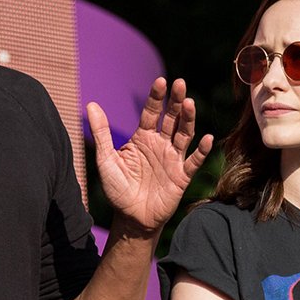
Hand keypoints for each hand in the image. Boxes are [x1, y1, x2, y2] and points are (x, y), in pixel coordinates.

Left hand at [86, 78, 213, 232]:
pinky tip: (208, 138)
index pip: (151, 112)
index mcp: (143, 138)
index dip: (156, 97)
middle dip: (176, 101)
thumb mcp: (106, 160)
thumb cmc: (118, 189)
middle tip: (180, 84)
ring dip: (188, 119)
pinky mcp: (182, 176)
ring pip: (184, 134)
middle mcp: (160, 144)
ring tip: (190, 103)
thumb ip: (102, 133)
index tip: (161, 81)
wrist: (131, 218)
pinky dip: (202, 151)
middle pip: (171, 118)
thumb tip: (91, 104)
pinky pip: (194, 161)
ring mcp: (173, 159)